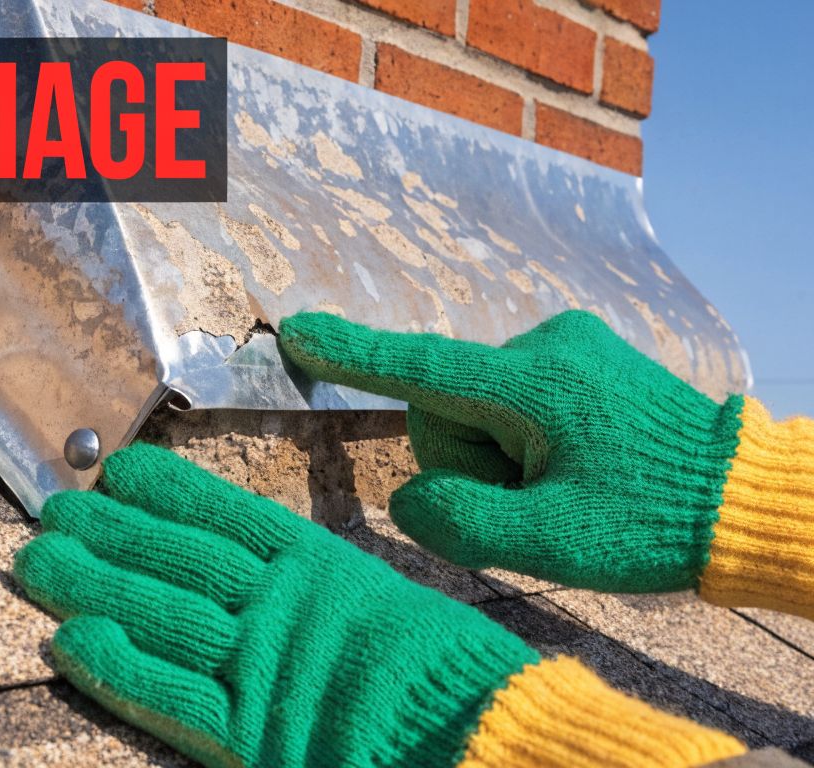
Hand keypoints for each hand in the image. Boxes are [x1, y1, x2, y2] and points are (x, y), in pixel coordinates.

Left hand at [14, 444, 537, 767]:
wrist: (486, 733)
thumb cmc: (456, 676)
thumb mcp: (391, 610)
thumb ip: (328, 594)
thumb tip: (280, 576)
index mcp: (320, 567)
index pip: (226, 516)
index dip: (166, 491)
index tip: (118, 469)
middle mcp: (280, 604)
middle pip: (178, 556)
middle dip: (111, 531)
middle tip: (52, 509)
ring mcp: (261, 663)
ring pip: (161, 611)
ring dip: (95, 583)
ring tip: (38, 561)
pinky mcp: (254, 730)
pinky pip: (172, 694)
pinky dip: (119, 667)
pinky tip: (70, 641)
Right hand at [278, 310, 744, 592]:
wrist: (740, 499)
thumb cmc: (648, 522)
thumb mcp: (547, 543)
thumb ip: (455, 522)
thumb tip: (410, 499)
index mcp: (531, 384)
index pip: (418, 368)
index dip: (351, 353)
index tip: (296, 331)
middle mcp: (544, 346)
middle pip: (445, 408)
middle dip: (468, 462)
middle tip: (533, 504)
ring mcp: (567, 345)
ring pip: (477, 407)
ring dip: (498, 456)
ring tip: (562, 488)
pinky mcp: (583, 356)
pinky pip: (512, 398)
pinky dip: (521, 439)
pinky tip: (573, 467)